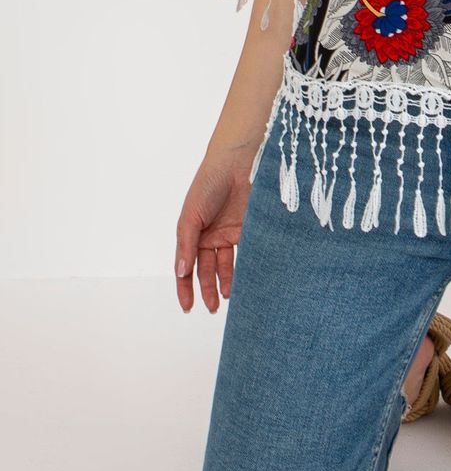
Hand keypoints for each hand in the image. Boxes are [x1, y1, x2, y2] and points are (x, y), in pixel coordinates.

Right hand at [174, 146, 256, 313]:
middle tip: (212, 308)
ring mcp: (230, 233)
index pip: (186, 266)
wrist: (238, 162)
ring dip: (227, 282)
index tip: (187, 307)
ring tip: (229, 298)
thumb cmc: (209, 183)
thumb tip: (180, 273)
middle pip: (207, 269)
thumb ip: (186, 245)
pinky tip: (246, 280)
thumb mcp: (191, 216)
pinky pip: (246, 253)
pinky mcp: (249, 229)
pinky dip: (245, 268)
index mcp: (192, 232)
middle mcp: (210, 235)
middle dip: (208, 289)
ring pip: (227, 265)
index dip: (186, 287)